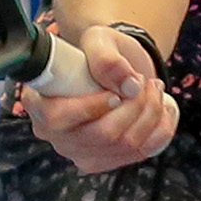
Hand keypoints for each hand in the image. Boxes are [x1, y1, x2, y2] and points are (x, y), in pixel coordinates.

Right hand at [21, 25, 179, 174]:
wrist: (118, 71)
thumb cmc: (101, 54)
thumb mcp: (100, 39)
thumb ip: (106, 56)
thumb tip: (128, 84)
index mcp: (39, 102)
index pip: (57, 118)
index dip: (90, 107)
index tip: (115, 93)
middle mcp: (54, 134)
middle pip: (100, 135)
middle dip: (133, 106)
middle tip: (145, 82)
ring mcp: (79, 152)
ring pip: (123, 145)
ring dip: (150, 113)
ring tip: (154, 88)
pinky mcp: (104, 161)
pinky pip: (140, 152)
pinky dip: (159, 129)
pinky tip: (161, 109)